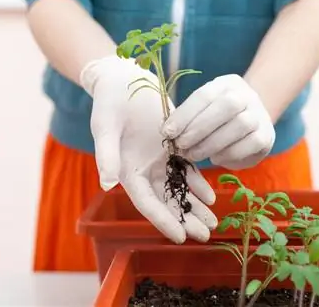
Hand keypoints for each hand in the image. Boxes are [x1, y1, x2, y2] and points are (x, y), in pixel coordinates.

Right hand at [80, 55, 217, 243]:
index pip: (146, 203)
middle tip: (205, 236)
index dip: (163, 221)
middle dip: (185, 220)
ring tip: (213, 223)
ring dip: (195, 207)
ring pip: (180, 190)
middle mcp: (143, 170)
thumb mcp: (105, 127)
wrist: (122, 80)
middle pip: (167, 202)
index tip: (181, 237)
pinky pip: (187, 170)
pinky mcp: (172, 147)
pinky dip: (198, 183)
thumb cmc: (109, 103)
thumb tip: (107, 184)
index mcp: (126, 171)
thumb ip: (106, 155)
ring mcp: (159, 160)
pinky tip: (210, 195)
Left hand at [162, 74, 274, 169]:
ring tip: (193, 155)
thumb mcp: (204, 110)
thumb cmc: (219, 118)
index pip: (204, 95)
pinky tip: (215, 157)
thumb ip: (188, 118)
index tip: (167, 132)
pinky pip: (249, 145)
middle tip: (181, 146)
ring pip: (238, 126)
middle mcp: (247, 95)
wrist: (253, 122)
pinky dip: (228, 153)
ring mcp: (260, 115)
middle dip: (198, 129)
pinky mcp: (267, 136)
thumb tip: (167, 131)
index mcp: (227, 84)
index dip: (184, 115)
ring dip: (210, 144)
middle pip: (225, 107)